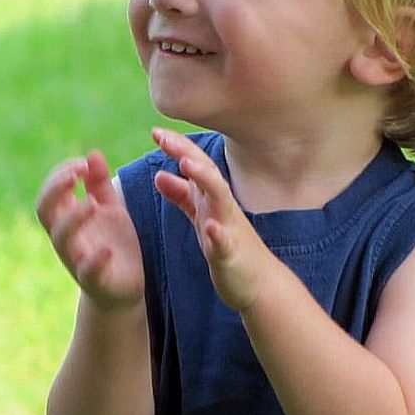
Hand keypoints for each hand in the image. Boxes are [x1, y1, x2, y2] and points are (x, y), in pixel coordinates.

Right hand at [36, 150, 144, 310]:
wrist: (124, 288)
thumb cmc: (114, 244)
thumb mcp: (110, 209)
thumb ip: (100, 185)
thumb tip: (92, 154)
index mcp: (67, 219)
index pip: (50, 192)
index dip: (60, 174)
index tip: (82, 163)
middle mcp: (66, 238)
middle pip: (44, 211)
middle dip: (55, 190)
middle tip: (76, 174)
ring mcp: (76, 259)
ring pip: (61, 239)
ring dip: (73, 219)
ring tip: (92, 203)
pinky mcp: (94, 280)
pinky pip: (87, 271)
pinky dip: (95, 260)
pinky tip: (106, 249)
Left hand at [152, 128, 268, 312]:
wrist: (257, 283)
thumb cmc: (228, 248)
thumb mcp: (200, 217)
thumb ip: (182, 196)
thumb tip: (159, 174)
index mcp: (211, 198)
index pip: (195, 165)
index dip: (178, 147)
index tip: (157, 131)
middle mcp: (222, 207)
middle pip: (206, 173)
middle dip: (186, 152)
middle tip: (164, 136)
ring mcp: (229, 229)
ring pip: (220, 199)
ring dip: (205, 180)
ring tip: (187, 164)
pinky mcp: (232, 255)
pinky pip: (226, 243)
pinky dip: (219, 234)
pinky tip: (210, 227)